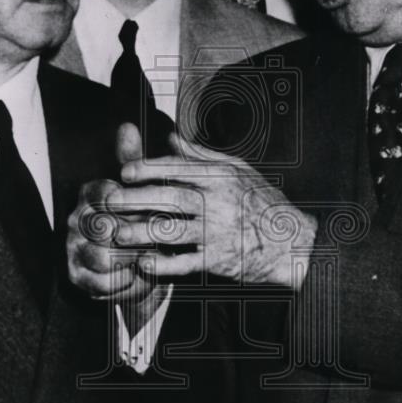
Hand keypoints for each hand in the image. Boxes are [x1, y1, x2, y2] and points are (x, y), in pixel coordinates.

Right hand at [67, 124, 158, 305]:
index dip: (135, 206)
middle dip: (136, 236)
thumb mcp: (141, 189)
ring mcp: (72, 247)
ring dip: (131, 260)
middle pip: (107, 227)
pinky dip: (123, 281)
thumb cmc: (141, 219)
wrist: (136, 263)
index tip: (154, 212)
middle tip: (157, 240)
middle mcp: (75, 219)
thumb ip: (133, 160)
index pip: (108, 195)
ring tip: (147, 259)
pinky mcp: (76, 275)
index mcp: (90, 194)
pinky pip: (101, 281)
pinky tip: (136, 276)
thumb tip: (127, 126)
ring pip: (104, 256)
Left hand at [108, 131, 317, 287]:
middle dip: (136, 198)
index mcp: (221, 177)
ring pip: (173, 231)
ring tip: (117, 234)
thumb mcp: (239, 169)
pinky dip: (164, 264)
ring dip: (141, 232)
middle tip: (109, 201)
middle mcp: (218, 203)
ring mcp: (218, 232)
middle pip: (170, 197)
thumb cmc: (263, 202)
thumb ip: (202, 155)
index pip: (179, 168)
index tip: (125, 171)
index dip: (150, 169)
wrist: (291, 242)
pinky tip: (144, 263)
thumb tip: (172, 138)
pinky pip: (186, 263)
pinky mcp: (219, 259)